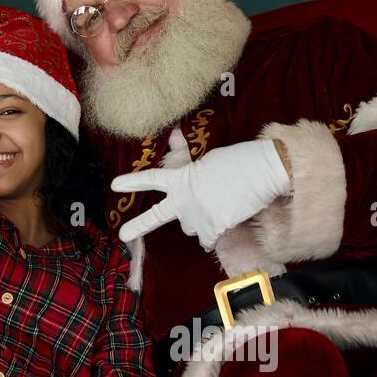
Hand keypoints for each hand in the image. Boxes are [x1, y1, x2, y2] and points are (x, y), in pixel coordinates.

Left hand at [112, 138, 289, 250]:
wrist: (261, 171)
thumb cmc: (238, 161)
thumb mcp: (207, 159)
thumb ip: (188, 161)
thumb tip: (174, 135)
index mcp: (181, 179)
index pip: (151, 179)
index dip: (133, 182)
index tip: (115, 185)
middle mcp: (183, 200)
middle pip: (157, 216)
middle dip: (139, 226)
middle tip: (123, 235)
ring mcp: (197, 216)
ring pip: (191, 228)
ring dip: (199, 223)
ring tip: (216, 207)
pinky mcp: (213, 229)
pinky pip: (207, 241)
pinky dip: (214, 236)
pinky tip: (223, 225)